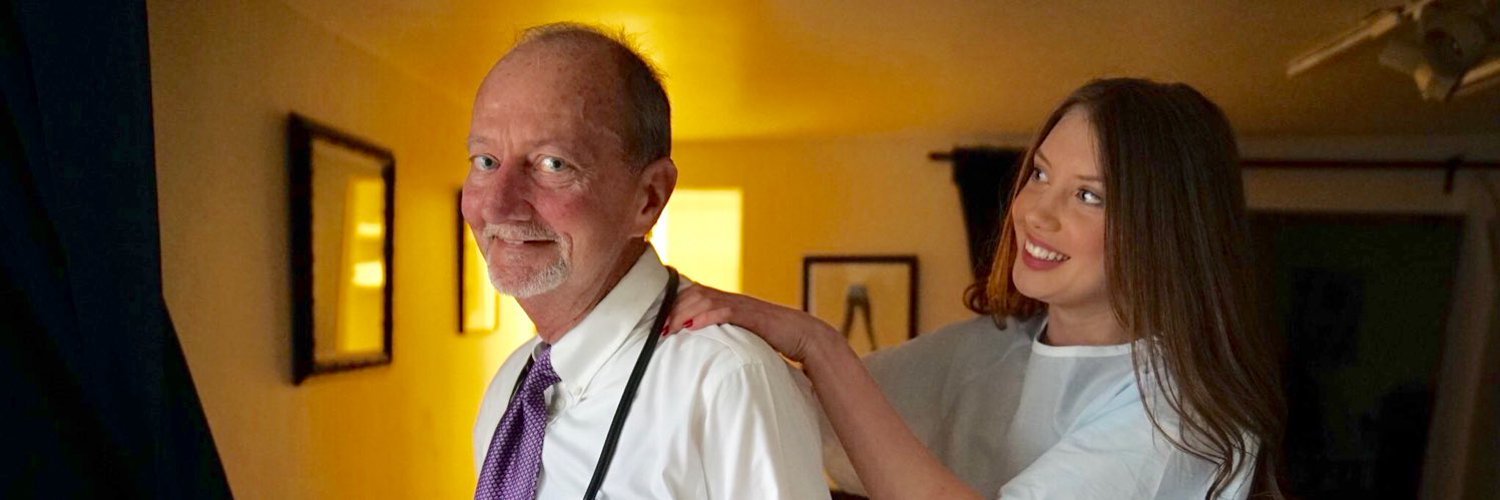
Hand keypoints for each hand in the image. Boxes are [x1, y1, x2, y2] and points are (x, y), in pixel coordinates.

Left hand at [663, 283, 841, 363]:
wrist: (806, 336)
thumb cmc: (775, 339)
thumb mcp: (744, 334)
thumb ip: (726, 334)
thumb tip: (703, 348)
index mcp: (730, 303)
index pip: (696, 293)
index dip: (676, 302)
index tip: (660, 321)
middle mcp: (734, 300)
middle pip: (696, 293)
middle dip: (674, 308)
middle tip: (660, 327)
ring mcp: (744, 306)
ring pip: (706, 299)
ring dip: (685, 312)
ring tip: (671, 327)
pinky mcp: (754, 315)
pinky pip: (726, 311)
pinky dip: (707, 317)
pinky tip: (693, 325)